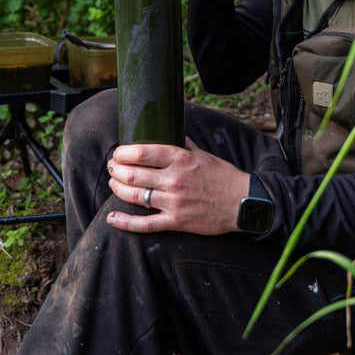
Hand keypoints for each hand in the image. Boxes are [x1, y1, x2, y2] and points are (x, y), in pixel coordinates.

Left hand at [106, 138, 249, 234]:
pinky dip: (125, 222)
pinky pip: (145, 225)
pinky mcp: (176, 222)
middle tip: (112, 166)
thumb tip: (168, 130)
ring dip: (117, 189)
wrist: (242, 203)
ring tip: (112, 182)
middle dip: (116, 169)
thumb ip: (183, 143)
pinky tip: (112, 218)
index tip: (118, 152)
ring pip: (135, 196)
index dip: (124, 153)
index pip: (142, 153)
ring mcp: (174, 202)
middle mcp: (174, 179)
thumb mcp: (202, 153)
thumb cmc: (222, 176)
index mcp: (180, 159)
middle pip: (133, 174)